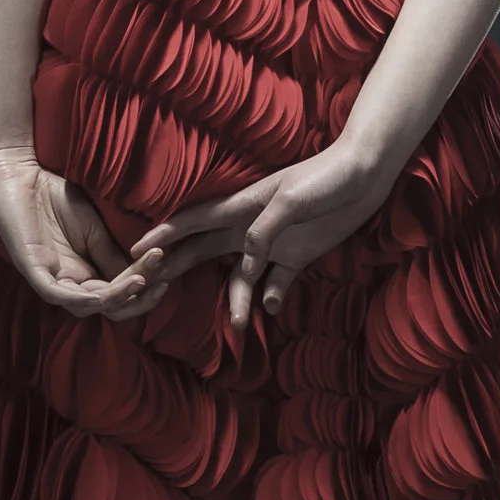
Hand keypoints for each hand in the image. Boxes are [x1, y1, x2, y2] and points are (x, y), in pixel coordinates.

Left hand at [0, 143, 167, 321]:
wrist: (20, 173)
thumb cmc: (54, 197)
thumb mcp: (95, 230)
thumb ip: (113, 255)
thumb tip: (143, 276)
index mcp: (81, 273)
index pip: (116, 294)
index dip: (143, 288)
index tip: (167, 269)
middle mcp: (66, 282)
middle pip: (106, 307)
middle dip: (137, 299)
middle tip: (162, 283)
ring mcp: (48, 279)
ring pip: (87, 306)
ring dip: (118, 298)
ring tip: (142, 281)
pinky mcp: (32, 271)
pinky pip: (60, 296)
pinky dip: (85, 299)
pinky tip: (107, 293)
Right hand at [128, 141, 398, 329]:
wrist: (364, 176)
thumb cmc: (324, 178)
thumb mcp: (290, 201)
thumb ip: (263, 232)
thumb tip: (245, 262)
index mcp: (242, 207)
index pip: (193, 222)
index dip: (164, 235)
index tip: (135, 250)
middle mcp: (250, 227)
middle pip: (204, 250)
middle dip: (178, 267)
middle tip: (152, 288)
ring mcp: (272, 243)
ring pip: (240, 276)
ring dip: (236, 299)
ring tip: (238, 323)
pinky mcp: (297, 256)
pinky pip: (275, 283)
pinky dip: (271, 297)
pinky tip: (272, 308)